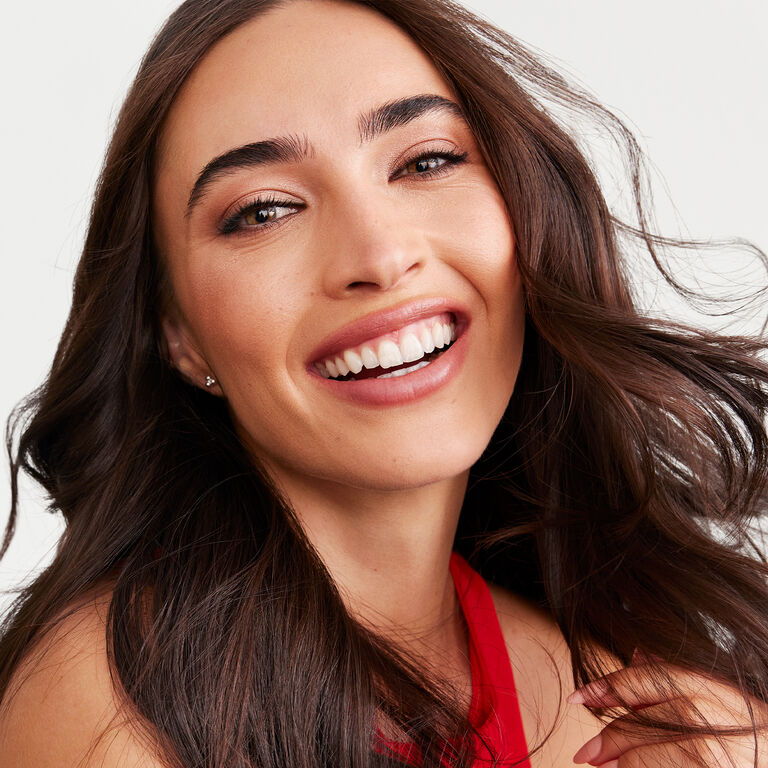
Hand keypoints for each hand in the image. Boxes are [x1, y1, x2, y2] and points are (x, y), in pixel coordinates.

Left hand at [568, 656, 767, 766]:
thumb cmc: (754, 728)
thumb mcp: (719, 694)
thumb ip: (675, 677)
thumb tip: (638, 655)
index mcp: (704, 686)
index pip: (641, 680)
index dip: (604, 688)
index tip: (579, 697)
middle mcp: (704, 715)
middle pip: (636, 724)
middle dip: (606, 741)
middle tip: (586, 754)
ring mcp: (708, 752)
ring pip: (643, 757)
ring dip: (622, 765)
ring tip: (606, 767)